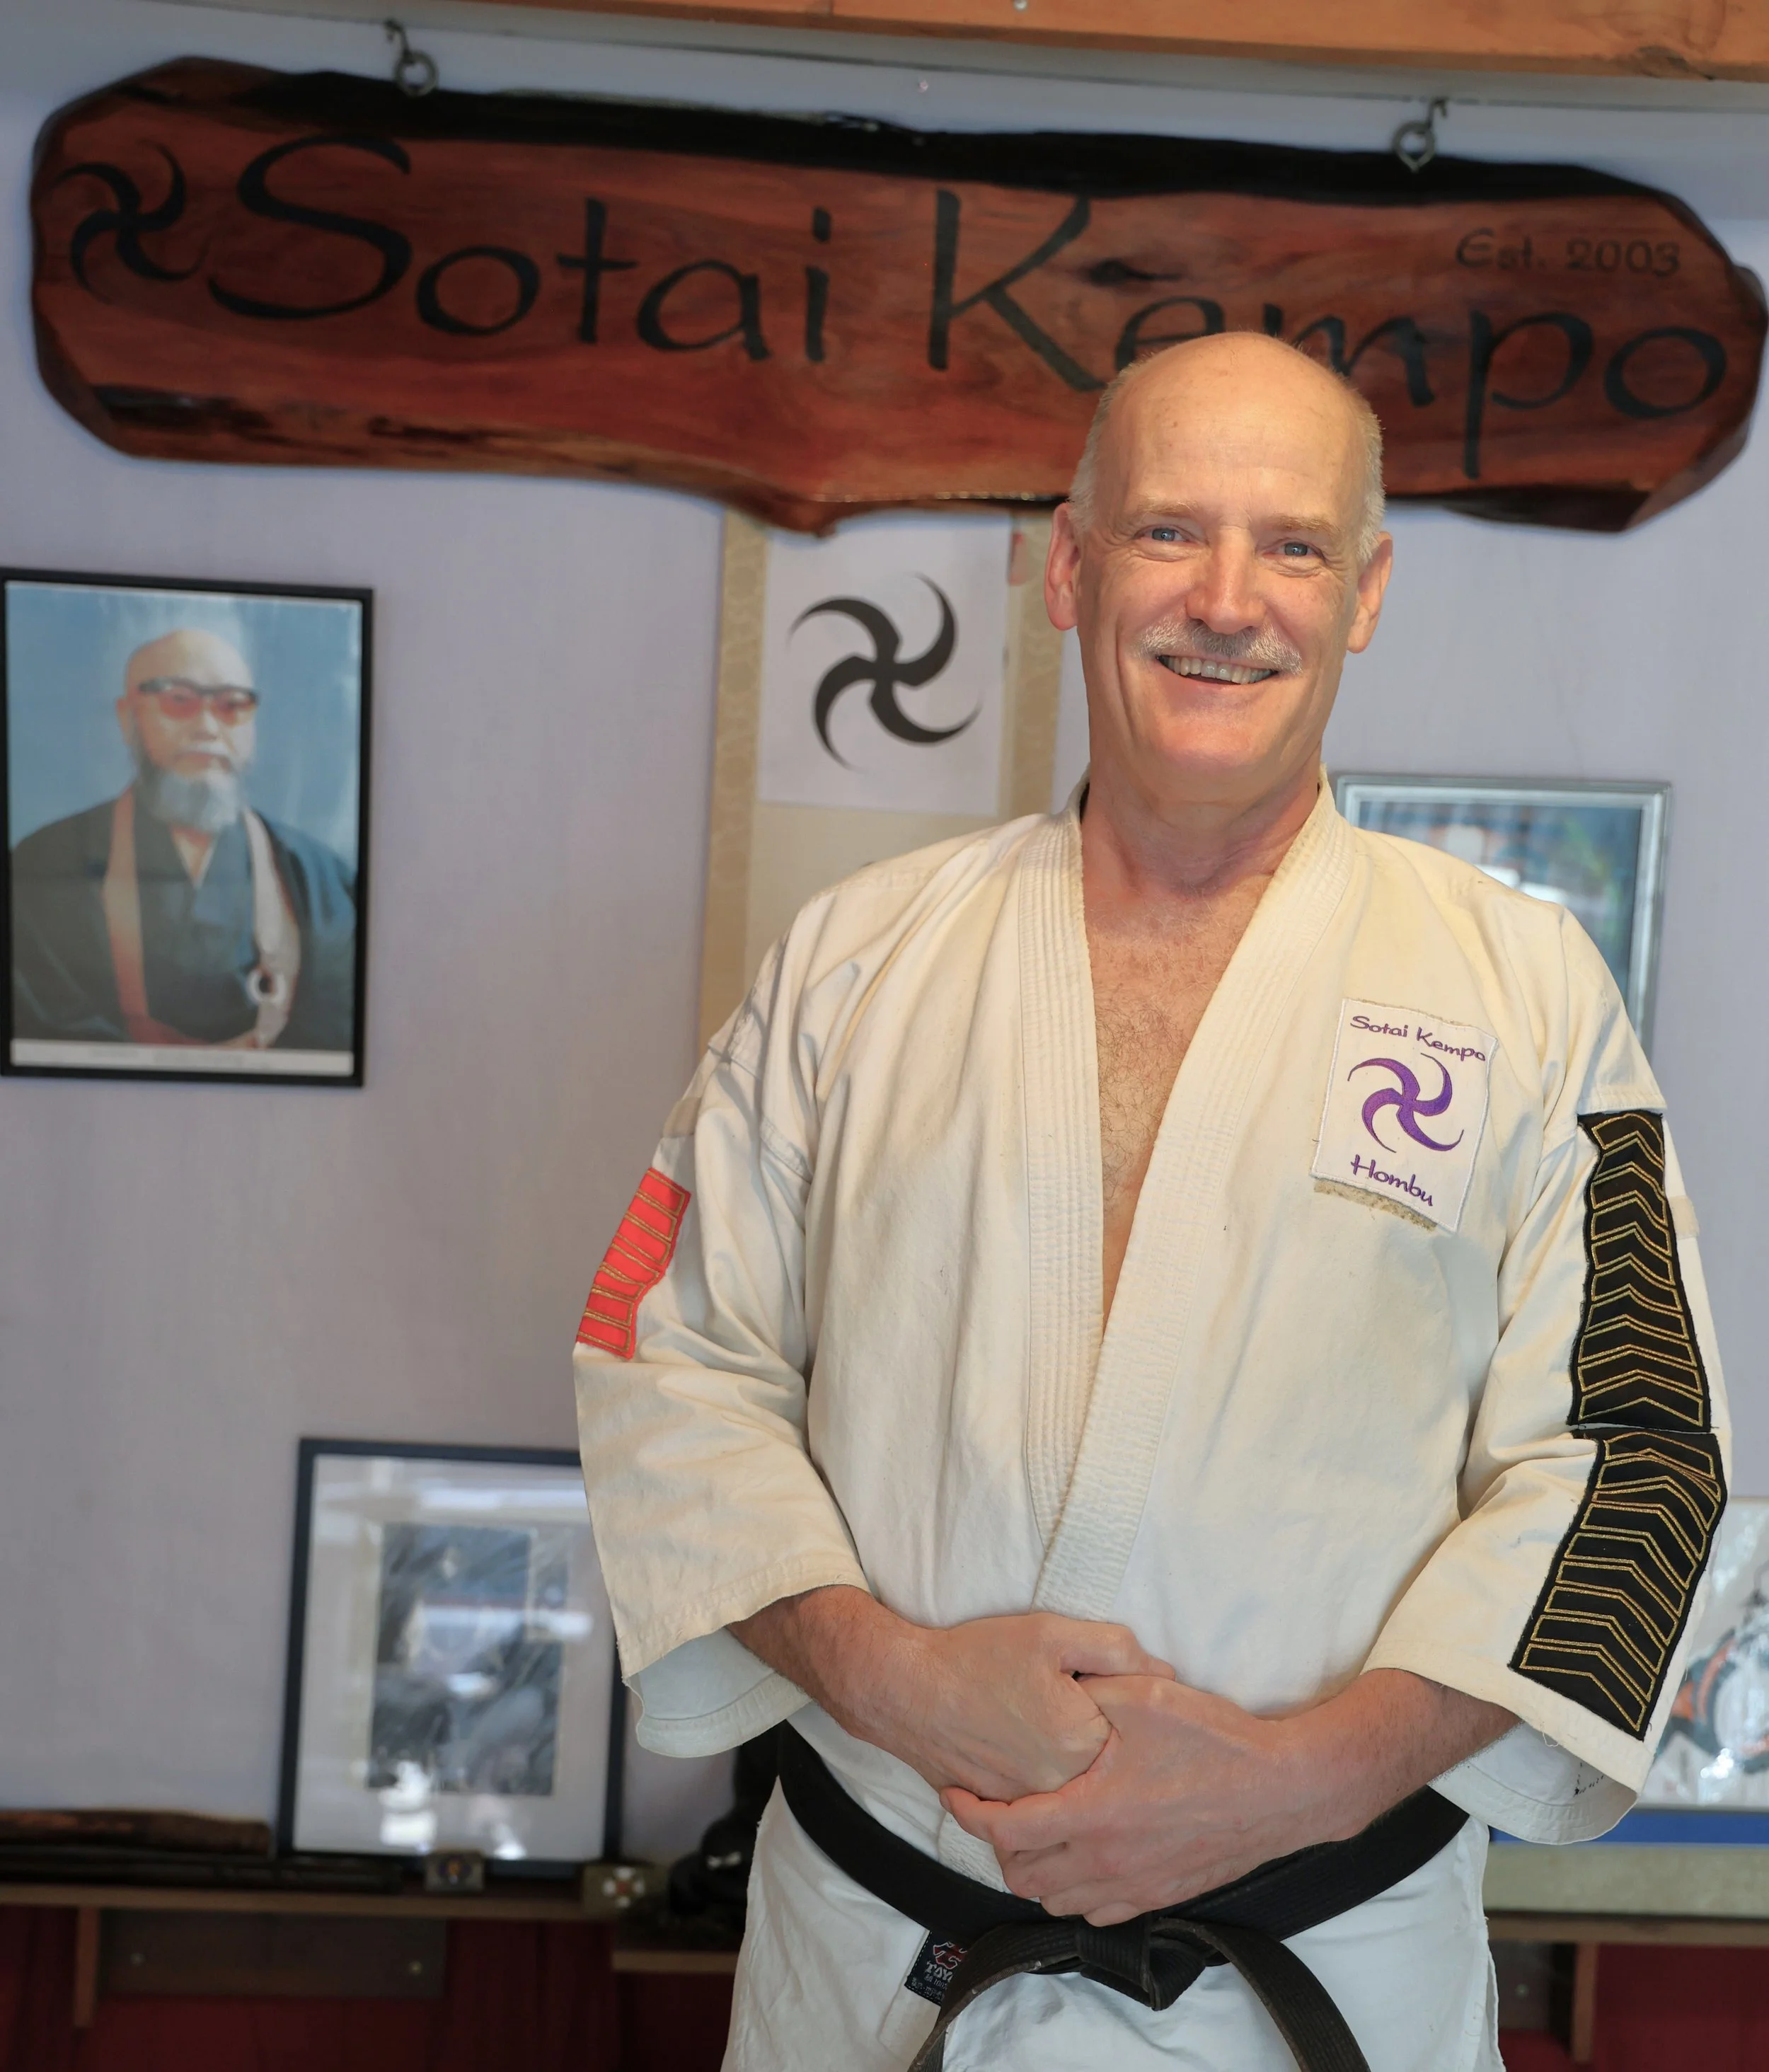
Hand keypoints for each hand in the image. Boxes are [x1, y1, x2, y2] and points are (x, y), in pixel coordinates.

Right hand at [730, 1587, 1173, 1800]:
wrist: (906, 1691)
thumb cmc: (978, 1658)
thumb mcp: (1052, 1633)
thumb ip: (1117, 1648)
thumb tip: (1166, 1672)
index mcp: (1084, 1744)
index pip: (1144, 1736)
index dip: (1145, 1712)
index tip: (1142, 1697)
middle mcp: (1064, 1790)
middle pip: (1118, 1770)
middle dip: (1124, 1746)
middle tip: (1103, 1718)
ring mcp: (1035, 1809)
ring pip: (1087, 1795)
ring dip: (1095, 1775)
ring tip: (1075, 1740)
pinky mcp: (1010, 1815)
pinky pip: (1052, 1810)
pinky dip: (1060, 1790)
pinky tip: (1047, 1757)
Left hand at [943, 1669, 1514, 1924]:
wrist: (1281, 1789)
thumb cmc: (1213, 1740)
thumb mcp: (1141, 1696)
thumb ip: (1086, 1691)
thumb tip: (1050, 1684)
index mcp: (1092, 1812)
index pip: (1003, 1829)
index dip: (968, 1810)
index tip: (956, 1788)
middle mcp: (1105, 1859)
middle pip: (1019, 1873)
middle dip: (995, 1841)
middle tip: (994, 1803)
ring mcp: (1133, 1885)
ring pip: (1054, 1898)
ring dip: (1030, 1869)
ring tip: (1030, 1827)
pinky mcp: (1159, 1896)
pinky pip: (1094, 1912)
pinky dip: (1071, 1891)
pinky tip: (1077, 1856)